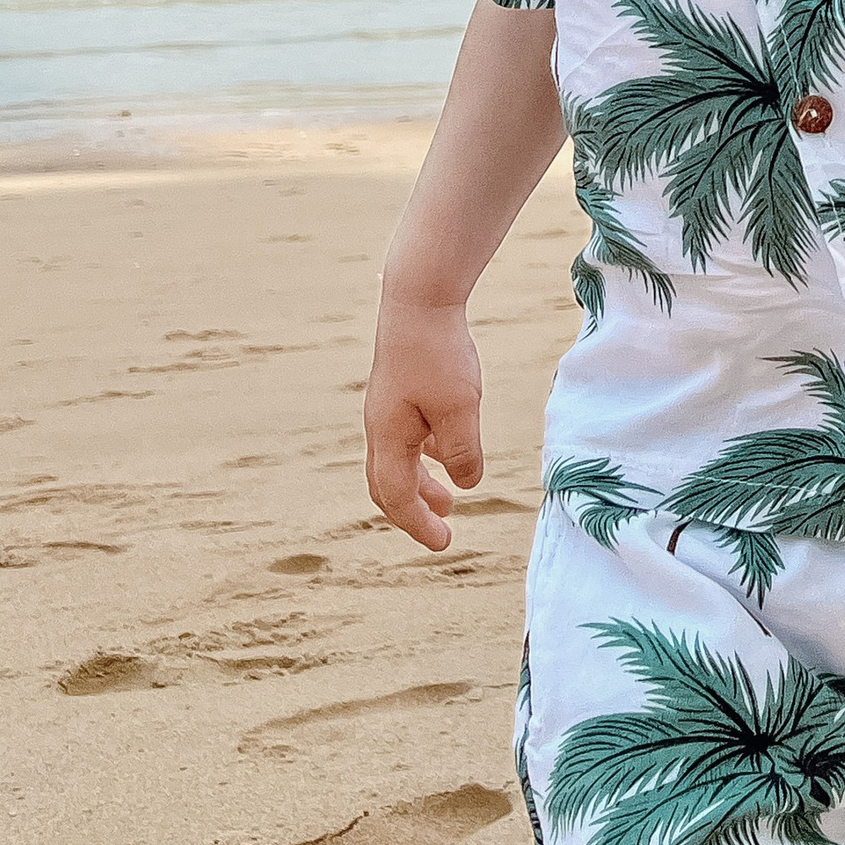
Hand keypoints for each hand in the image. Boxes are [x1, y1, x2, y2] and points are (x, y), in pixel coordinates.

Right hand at [365, 292, 484, 551]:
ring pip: (396, 461)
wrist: (417, 300)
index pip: (396, 497)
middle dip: (412, 512)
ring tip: (446, 501)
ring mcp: (387, 409)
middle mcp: (380, 427)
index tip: (444, 544)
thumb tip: (465, 485)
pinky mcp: (399, 391)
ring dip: (419, 485)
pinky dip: (422, 457)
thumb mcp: (460, 409)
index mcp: (388, 438)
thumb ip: (462, 452)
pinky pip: (406, 437)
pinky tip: (444, 454)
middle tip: (441, 532)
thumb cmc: (437, 354)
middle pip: (387, 484)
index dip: (419, 524)